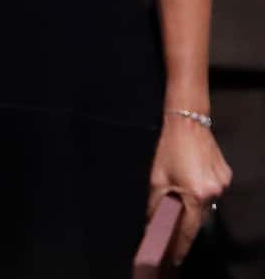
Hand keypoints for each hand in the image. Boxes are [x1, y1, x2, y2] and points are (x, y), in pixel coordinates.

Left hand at [148, 114, 231, 263]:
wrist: (188, 124)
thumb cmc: (169, 149)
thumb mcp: (157, 177)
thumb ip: (157, 203)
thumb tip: (154, 222)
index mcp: (195, 194)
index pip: (189, 229)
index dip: (181, 245)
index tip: (174, 257)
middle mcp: (213, 192)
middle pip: (198, 216)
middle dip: (186, 219)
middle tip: (173, 219)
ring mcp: (223, 185)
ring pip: (206, 203)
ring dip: (193, 202)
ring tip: (181, 186)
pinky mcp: (226, 177)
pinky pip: (212, 190)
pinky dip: (201, 189)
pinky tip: (191, 176)